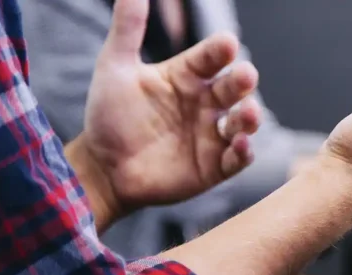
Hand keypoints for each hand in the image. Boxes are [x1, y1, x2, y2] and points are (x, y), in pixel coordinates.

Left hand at [68, 0, 261, 221]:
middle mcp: (205, 103)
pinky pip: (237, 158)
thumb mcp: (115, 68)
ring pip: (243, 122)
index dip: (220, 50)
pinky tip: (240, 144)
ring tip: (247, 113)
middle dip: (243, 81)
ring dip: (250, 117)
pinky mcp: (214, 166)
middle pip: (234, 87)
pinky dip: (243, 152)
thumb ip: (128, 29)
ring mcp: (212, 134)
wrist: (101, 169)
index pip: (211, 57)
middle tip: (245, 76)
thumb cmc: (109, 117)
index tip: (227, 44)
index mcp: (187, 76)